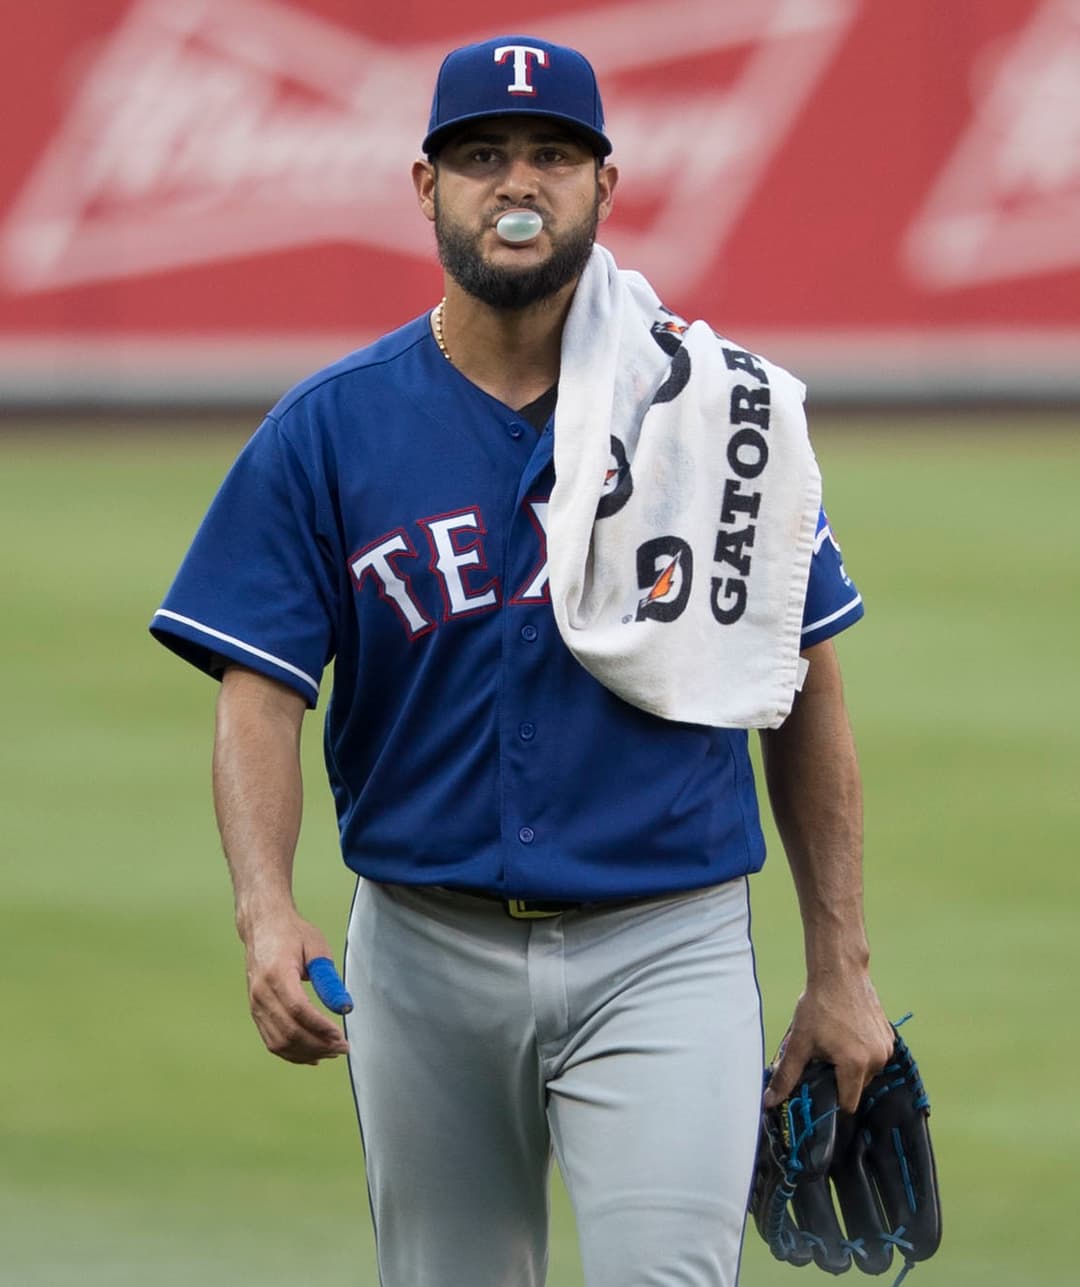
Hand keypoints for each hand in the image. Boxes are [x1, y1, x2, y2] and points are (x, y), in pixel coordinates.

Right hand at [241, 910, 350, 1064]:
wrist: (262, 926)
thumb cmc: (291, 933)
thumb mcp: (316, 949)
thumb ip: (328, 979)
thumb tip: (343, 1007)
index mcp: (277, 974)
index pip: (299, 1010)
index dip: (320, 1027)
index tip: (341, 1036)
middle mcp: (261, 993)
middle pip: (289, 1031)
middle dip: (318, 1044)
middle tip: (342, 1047)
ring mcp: (255, 1004)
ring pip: (279, 1042)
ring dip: (307, 1053)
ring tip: (331, 1052)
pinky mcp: (256, 1011)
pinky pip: (271, 1041)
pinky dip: (292, 1053)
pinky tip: (312, 1056)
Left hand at [763, 971, 893, 1112]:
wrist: (840, 973)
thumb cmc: (819, 1005)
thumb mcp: (799, 1042)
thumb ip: (786, 1075)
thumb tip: (769, 1101)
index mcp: (855, 1065)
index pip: (847, 1104)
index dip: (831, 1100)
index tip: (819, 1087)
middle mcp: (877, 1060)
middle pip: (857, 1087)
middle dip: (839, 1078)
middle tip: (823, 1056)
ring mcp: (886, 1047)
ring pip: (866, 1072)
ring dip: (851, 1064)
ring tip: (835, 1040)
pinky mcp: (889, 1036)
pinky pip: (874, 1055)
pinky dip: (862, 1051)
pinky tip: (847, 1032)